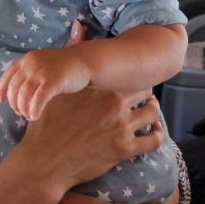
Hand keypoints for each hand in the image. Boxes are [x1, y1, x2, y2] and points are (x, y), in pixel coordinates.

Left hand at [0, 48, 90, 120]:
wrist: (83, 61)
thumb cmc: (62, 67)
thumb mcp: (41, 66)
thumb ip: (29, 76)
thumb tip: (16, 97)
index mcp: (26, 60)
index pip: (8, 75)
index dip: (1, 89)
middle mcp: (30, 64)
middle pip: (15, 88)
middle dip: (15, 104)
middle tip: (21, 113)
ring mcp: (41, 72)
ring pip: (24, 95)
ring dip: (24, 109)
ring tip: (29, 116)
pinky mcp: (53, 80)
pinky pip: (39, 98)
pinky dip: (34, 109)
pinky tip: (35, 116)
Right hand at [19, 88, 165, 188]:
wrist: (45, 162)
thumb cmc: (46, 127)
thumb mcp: (55, 94)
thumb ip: (69, 78)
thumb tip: (73, 41)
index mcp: (98, 89)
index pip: (125, 76)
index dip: (131, 78)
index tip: (131, 81)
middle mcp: (112, 104)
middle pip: (144, 91)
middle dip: (145, 93)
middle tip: (144, 96)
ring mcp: (120, 127)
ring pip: (152, 113)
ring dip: (154, 110)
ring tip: (151, 110)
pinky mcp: (124, 149)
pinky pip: (154, 140)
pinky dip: (158, 134)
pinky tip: (155, 132)